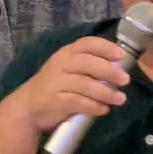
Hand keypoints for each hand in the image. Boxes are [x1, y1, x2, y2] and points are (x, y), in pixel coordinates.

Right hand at [10, 37, 129, 132]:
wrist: (27, 107)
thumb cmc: (54, 87)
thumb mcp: (67, 69)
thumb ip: (88, 67)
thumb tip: (119, 70)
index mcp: (66, 53)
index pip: (87, 43)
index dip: (106, 47)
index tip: (121, 56)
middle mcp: (61, 64)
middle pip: (88, 63)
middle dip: (110, 71)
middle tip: (125, 80)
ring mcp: (57, 83)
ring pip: (86, 85)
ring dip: (106, 92)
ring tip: (120, 99)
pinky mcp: (56, 101)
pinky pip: (79, 102)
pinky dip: (94, 106)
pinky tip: (103, 110)